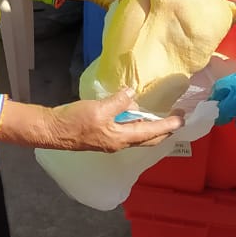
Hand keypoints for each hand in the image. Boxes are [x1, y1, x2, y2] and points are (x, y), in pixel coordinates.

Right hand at [47, 88, 184, 152]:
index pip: (152, 132)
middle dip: (164, 129)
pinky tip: (134, 113)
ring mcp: (111, 140)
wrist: (53, 131)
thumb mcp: (99, 108)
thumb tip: (132, 94)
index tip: (182, 118)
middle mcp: (120, 143)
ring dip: (150, 126)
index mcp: (122, 138)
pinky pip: (126, 130)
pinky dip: (135, 123)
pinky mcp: (103, 135)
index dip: (168, 125)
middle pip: (149, 138)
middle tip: (177, 118)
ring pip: (137, 135)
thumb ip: (119, 102)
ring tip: (159, 114)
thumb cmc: (76, 121)